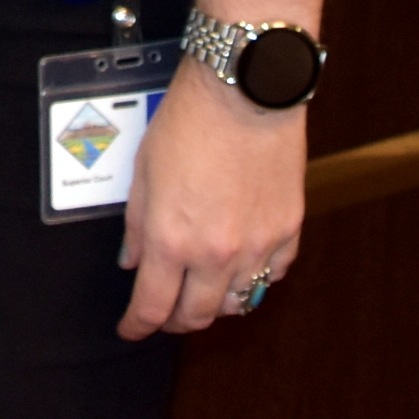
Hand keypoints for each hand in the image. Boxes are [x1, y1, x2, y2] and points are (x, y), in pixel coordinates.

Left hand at [116, 56, 305, 338]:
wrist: (243, 89)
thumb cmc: (188, 119)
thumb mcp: (143, 169)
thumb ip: (137, 224)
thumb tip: (132, 260)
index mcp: (172, 238)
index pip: (152, 306)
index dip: (137, 325)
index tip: (130, 329)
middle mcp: (216, 252)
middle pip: (196, 315)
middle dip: (174, 321)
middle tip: (163, 313)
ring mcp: (257, 246)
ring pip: (237, 303)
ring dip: (215, 303)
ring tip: (200, 290)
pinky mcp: (287, 231)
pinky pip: (272, 275)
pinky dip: (255, 278)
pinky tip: (242, 265)